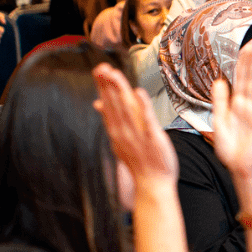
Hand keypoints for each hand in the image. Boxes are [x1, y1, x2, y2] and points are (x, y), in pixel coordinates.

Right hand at [92, 63, 177, 184]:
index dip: (103, 87)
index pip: (107, 104)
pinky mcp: (153, 138)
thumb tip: (98, 103)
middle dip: (107, 85)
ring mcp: (137, 135)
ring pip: (126, 108)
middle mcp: (123, 131)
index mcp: (116, 130)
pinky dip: (142, 106)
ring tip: (114, 74)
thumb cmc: (140, 161)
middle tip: (101, 67)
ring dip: (120, 91)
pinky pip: (147, 120)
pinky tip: (139, 92)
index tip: (99, 70)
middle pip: (114, 104)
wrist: (152, 184)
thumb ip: (111, 120)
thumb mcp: (120, 140)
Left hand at [211, 47, 251, 179]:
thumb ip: (220, 102)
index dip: (242, 67)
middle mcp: (249, 106)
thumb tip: (219, 81)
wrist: (239, 166)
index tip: (244, 51)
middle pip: (251, 80)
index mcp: (236, 106)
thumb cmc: (229, 148)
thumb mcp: (219, 122)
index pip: (239, 81)